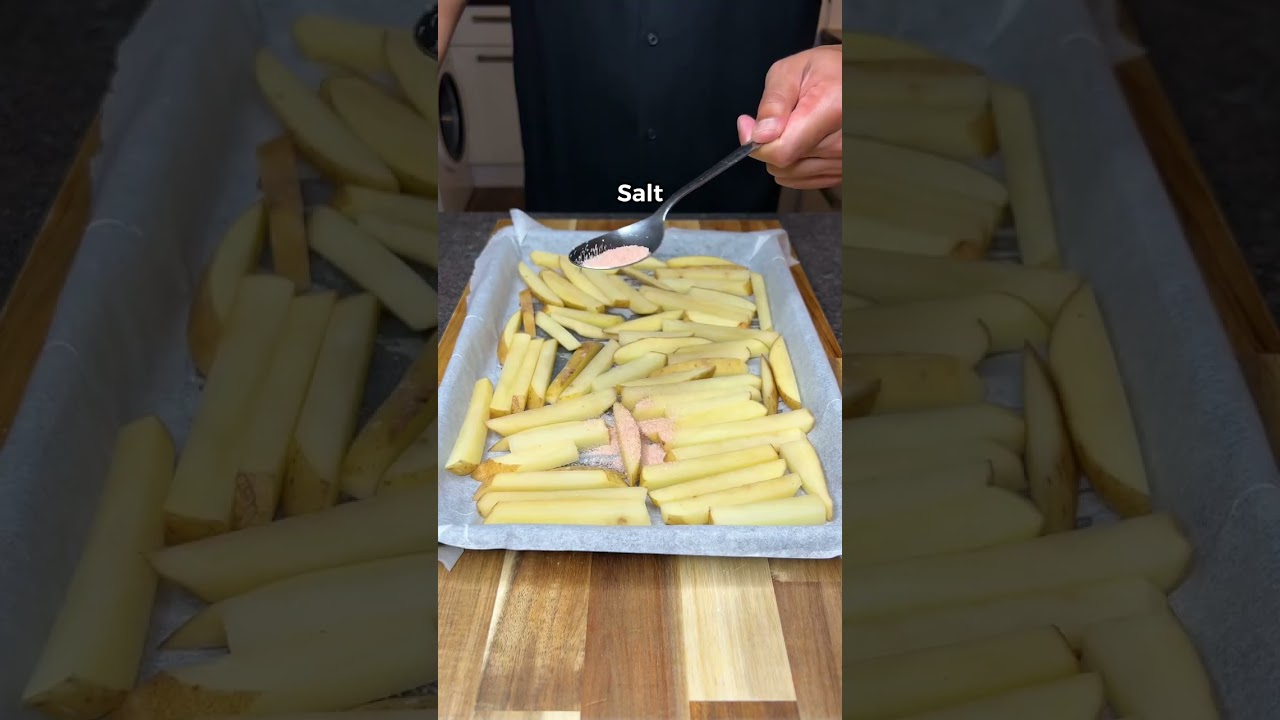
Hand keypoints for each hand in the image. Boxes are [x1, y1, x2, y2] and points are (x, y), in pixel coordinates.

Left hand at [737, 45, 841, 189]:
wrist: (859, 80)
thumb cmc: (828, 70)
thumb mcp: (793, 71)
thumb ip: (773, 103)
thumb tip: (759, 135)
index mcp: (832, 111)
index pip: (782, 151)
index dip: (757, 143)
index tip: (749, 125)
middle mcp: (843, 143)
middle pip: (784, 165)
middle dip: (771, 144)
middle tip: (781, 119)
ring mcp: (846, 162)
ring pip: (791, 176)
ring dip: (784, 155)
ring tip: (797, 127)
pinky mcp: (844, 172)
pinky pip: (804, 181)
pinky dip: (796, 165)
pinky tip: (804, 143)